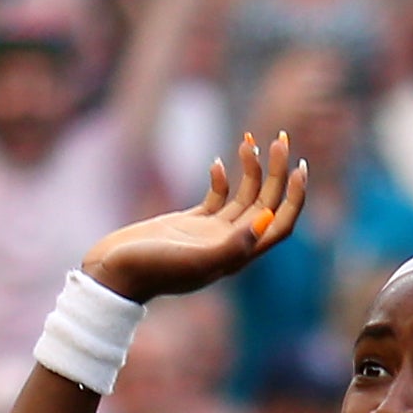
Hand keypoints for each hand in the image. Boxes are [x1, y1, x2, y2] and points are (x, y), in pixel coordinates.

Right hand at [80, 132, 309, 301]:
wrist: (112, 274)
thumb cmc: (151, 270)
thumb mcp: (194, 259)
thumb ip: (233, 245)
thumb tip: (268, 220)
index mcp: (237, 256)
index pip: (280, 224)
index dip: (294, 197)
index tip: (299, 166)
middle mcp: (229, 245)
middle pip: (266, 205)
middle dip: (277, 172)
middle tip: (281, 138)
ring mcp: (210, 234)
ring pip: (243, 197)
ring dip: (252, 169)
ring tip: (250, 140)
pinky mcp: (190, 224)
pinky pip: (216, 198)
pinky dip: (221, 178)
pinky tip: (218, 162)